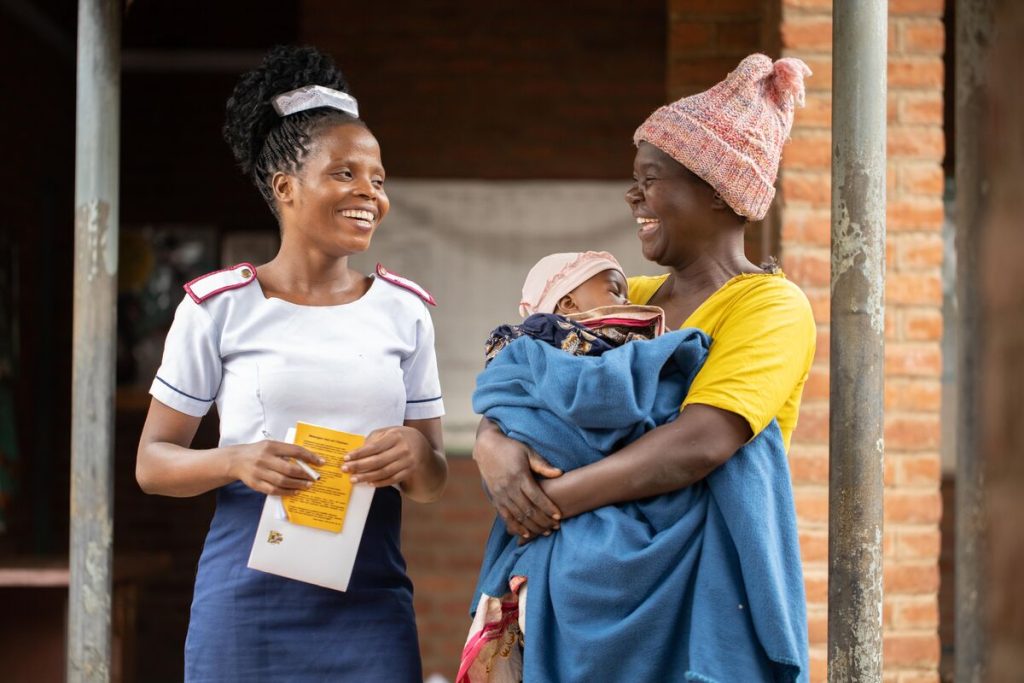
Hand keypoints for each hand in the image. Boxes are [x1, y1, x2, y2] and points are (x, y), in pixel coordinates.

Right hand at [229, 440, 322, 495]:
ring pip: (282, 481)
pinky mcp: (255, 484)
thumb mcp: (271, 446)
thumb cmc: (258, 452)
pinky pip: (273, 490)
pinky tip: (295, 492)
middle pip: (289, 469)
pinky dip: (286, 492)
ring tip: (307, 486)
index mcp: (271, 446)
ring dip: (297, 485)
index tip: (320, 462)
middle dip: (304, 475)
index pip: (294, 451)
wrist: (236, 460)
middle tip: (314, 478)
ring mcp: (259, 472)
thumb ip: (286, 451)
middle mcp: (264, 459)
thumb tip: (308, 460)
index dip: (310, 457)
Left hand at [342, 426, 429, 487]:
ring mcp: (408, 461)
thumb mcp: (389, 432)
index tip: (346, 458)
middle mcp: (403, 449)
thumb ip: (374, 439)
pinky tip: (369, 483)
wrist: (422, 446)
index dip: (359, 453)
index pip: (374, 446)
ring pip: (384, 472)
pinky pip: (393, 479)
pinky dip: (380, 482)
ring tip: (354, 479)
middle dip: (359, 466)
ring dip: (367, 477)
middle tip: (345, 469)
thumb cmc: (400, 437)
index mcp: (396, 436)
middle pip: (377, 460)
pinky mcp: (410, 471)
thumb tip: (358, 452)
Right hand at [473, 420, 562, 538]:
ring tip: (545, 532)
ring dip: (532, 526)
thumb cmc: (511, 448)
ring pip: (518, 516)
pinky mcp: (494, 498)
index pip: (536, 497)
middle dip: (543, 521)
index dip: (548, 508)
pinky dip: (516, 527)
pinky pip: (505, 517)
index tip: (559, 516)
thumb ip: (543, 465)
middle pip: (528, 510)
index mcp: (519, 476)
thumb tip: (560, 473)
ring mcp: (500, 494)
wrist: (487, 447)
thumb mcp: (528, 452)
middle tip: (555, 527)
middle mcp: (509, 487)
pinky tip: (526, 534)